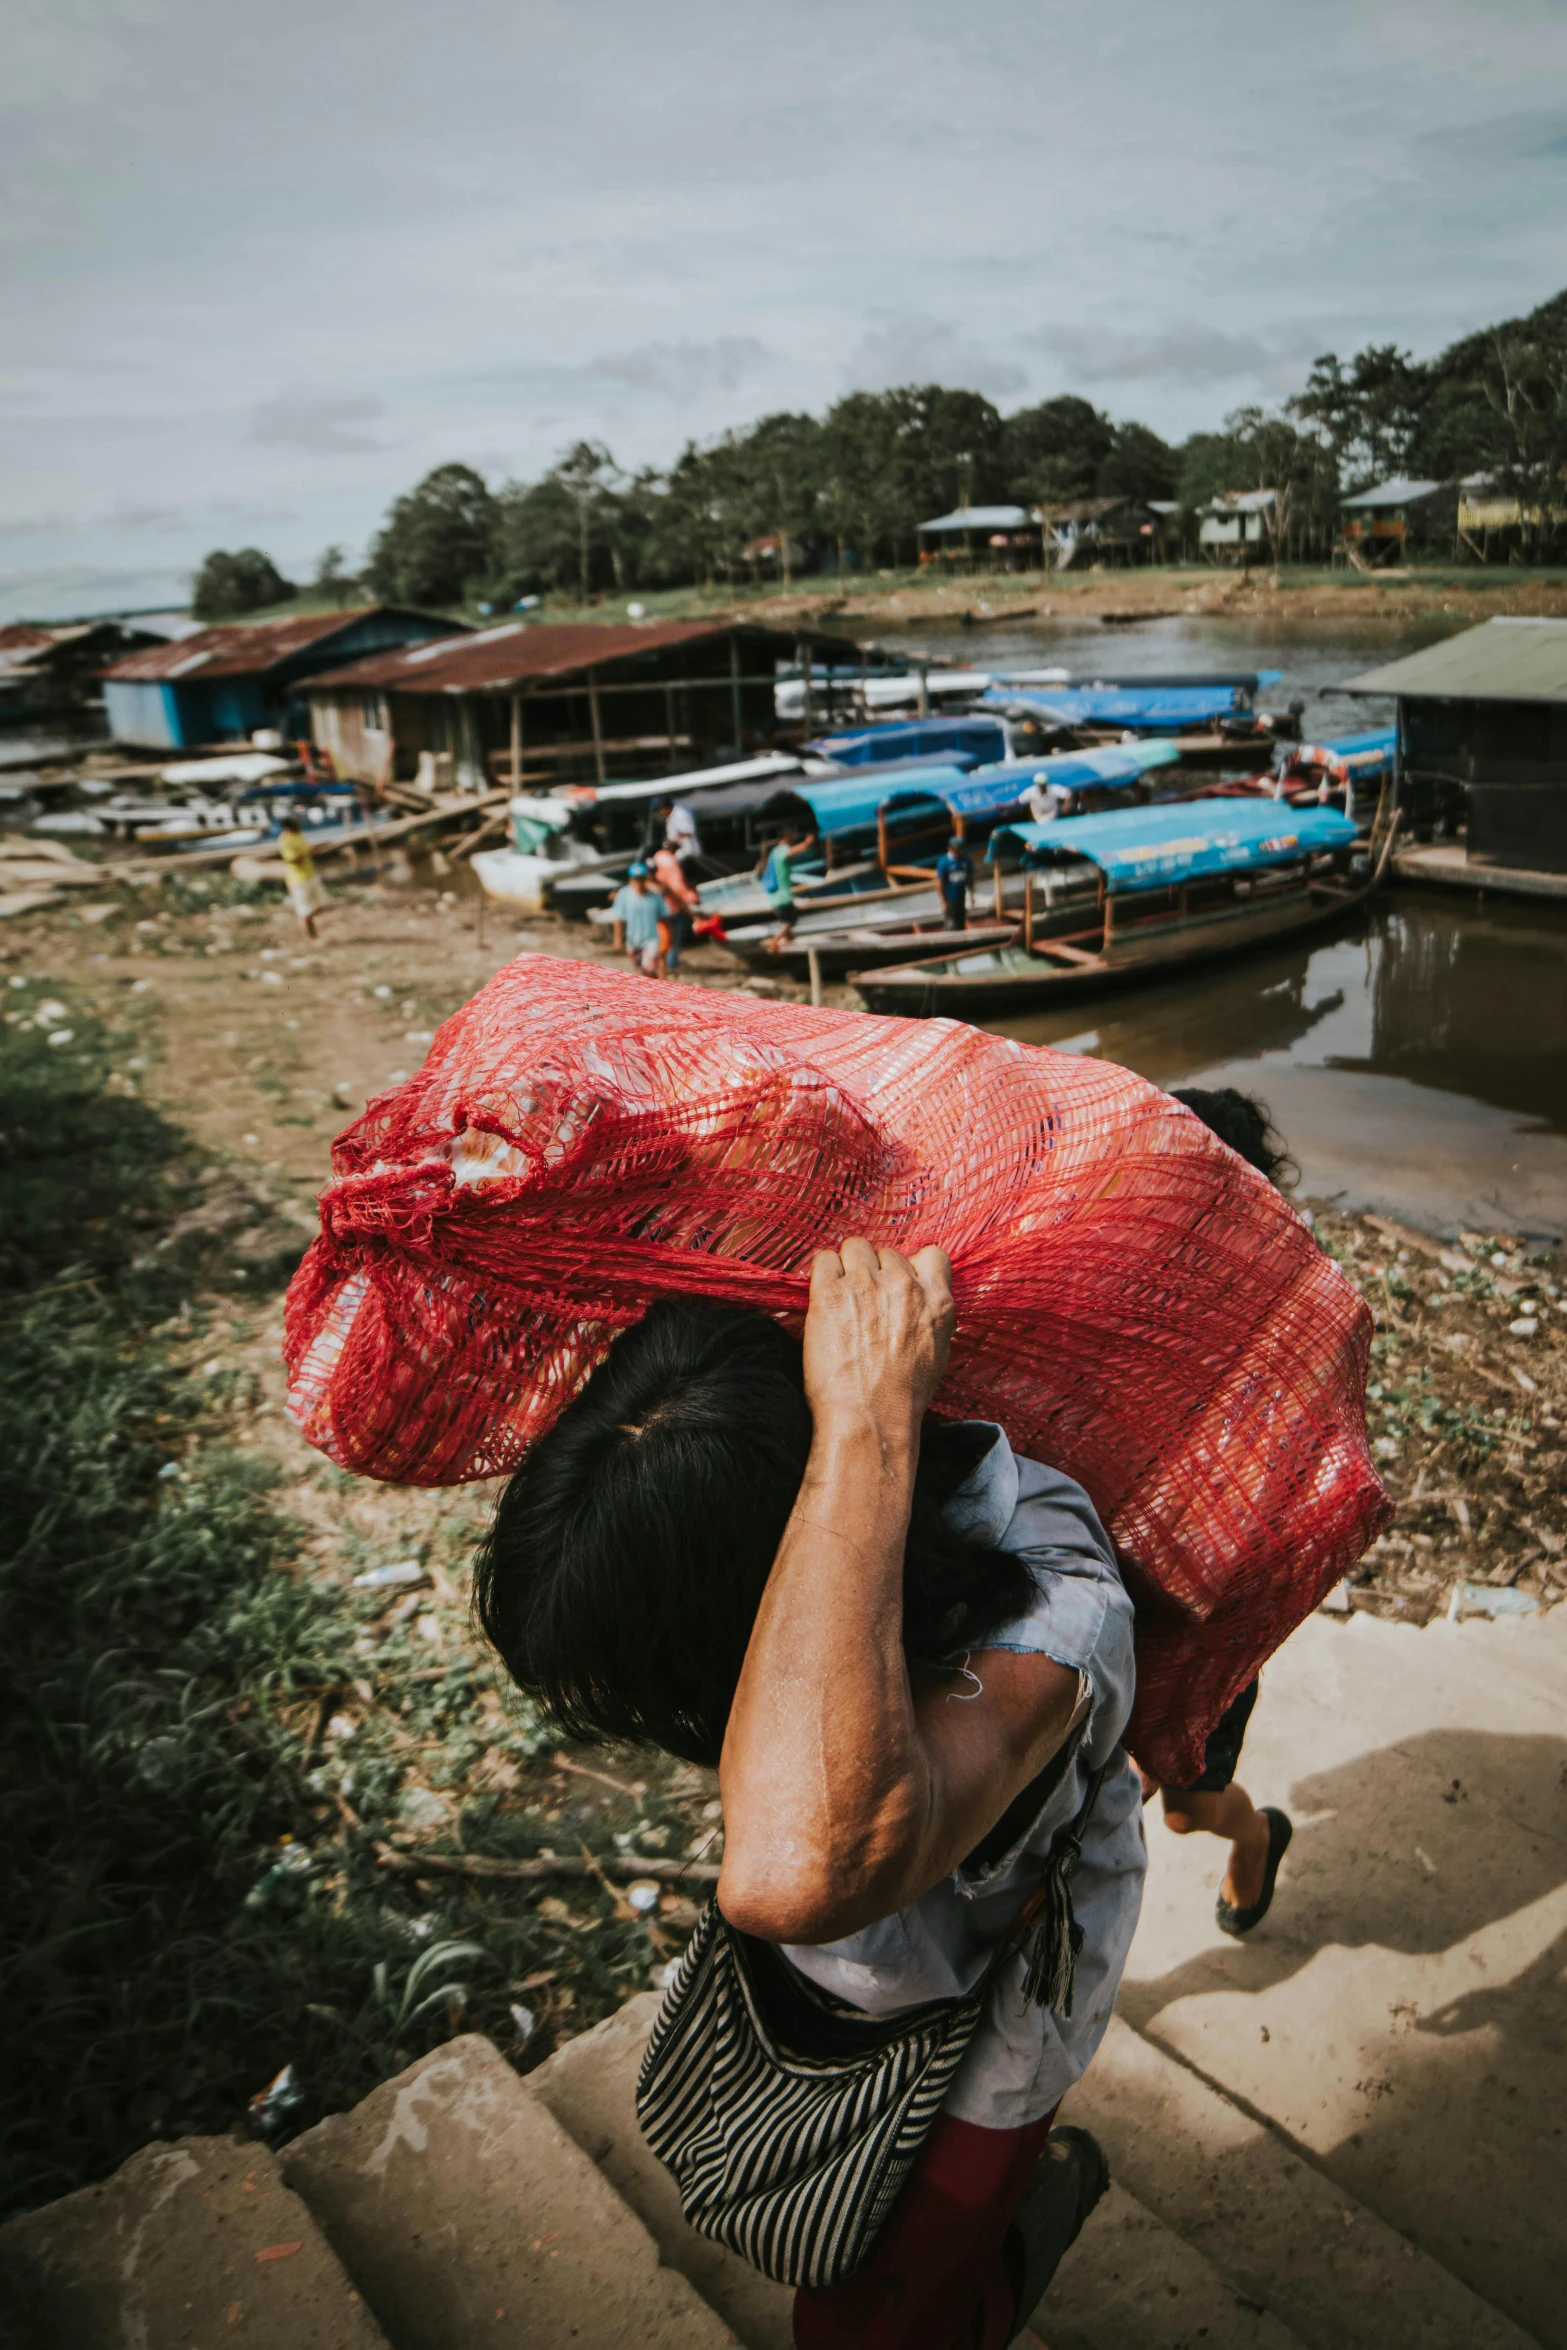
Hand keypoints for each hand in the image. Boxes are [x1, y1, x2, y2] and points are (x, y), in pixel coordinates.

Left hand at [802, 1238, 953, 1446]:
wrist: (870, 1417)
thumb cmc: (903, 1396)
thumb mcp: (937, 1352)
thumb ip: (931, 1316)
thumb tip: (920, 1302)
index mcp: (936, 1300)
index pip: (931, 1255)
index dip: (911, 1265)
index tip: (897, 1282)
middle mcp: (903, 1285)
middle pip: (886, 1252)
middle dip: (875, 1271)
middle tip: (863, 1300)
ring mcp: (866, 1284)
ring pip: (854, 1247)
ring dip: (847, 1267)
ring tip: (841, 1297)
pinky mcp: (830, 1292)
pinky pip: (823, 1259)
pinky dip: (822, 1273)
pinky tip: (823, 1297)